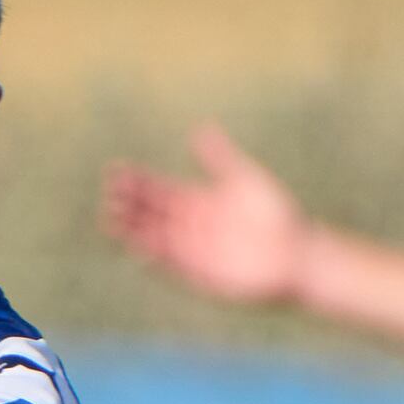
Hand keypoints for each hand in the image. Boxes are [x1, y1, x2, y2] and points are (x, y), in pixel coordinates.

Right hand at [100, 125, 316, 308]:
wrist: (294, 253)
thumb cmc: (275, 215)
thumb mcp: (244, 179)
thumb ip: (219, 158)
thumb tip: (199, 130)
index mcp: (197, 201)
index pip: (158, 191)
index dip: (137, 182)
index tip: (116, 171)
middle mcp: (189, 226)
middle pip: (151, 214)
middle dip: (130, 205)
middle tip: (109, 194)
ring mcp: (192, 250)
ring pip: (155, 238)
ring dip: (134, 231)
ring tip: (111, 221)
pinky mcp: (198, 273)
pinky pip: (171, 264)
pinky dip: (156, 255)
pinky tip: (140, 247)